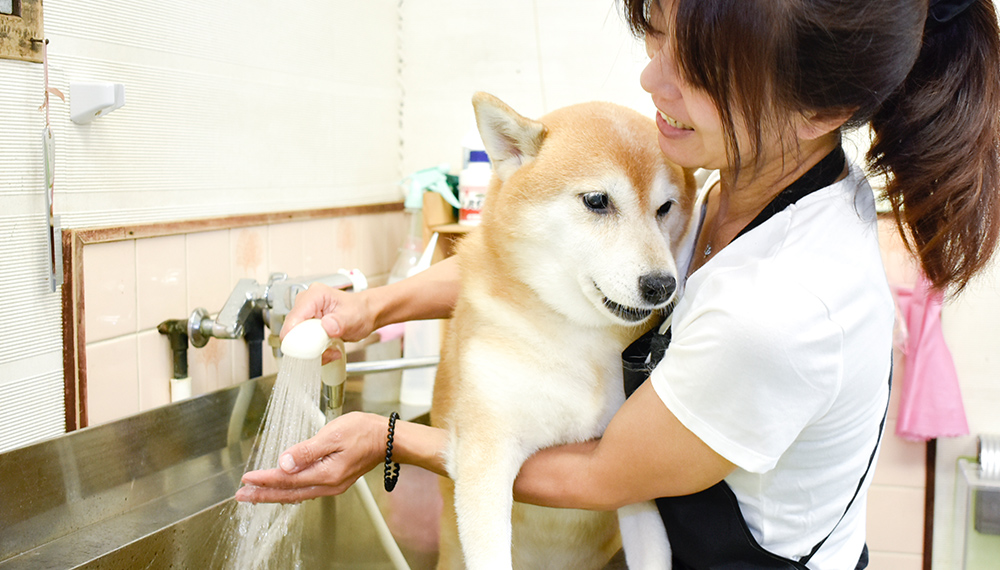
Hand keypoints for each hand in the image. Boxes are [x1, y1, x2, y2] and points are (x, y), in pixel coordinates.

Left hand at [235, 412, 384, 503]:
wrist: (388, 438)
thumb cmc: (364, 432)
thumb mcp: (333, 435)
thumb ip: (307, 450)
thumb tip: (284, 462)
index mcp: (327, 474)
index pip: (287, 479)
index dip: (265, 479)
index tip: (247, 479)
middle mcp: (329, 484)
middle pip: (288, 493)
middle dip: (263, 495)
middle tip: (242, 495)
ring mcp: (333, 485)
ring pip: (296, 494)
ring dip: (273, 494)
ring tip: (255, 494)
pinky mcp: (335, 480)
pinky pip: (306, 490)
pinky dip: (289, 491)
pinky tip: (282, 489)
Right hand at [279, 284, 376, 361]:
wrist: (365, 314)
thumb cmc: (360, 310)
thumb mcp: (353, 317)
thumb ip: (340, 322)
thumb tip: (327, 326)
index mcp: (314, 295)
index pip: (294, 317)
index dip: (294, 335)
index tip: (306, 349)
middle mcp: (306, 304)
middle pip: (293, 330)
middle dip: (308, 346)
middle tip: (327, 349)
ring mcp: (305, 316)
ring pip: (297, 340)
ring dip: (314, 350)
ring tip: (332, 350)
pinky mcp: (306, 326)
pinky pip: (303, 344)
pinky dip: (316, 351)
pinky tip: (329, 349)